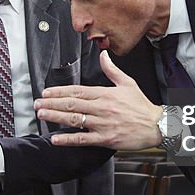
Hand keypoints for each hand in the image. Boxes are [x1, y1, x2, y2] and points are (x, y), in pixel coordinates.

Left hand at [36, 51, 162, 149]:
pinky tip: (56, 138)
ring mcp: (102, 124)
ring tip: (42, 114)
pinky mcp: (105, 139)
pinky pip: (83, 139)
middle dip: (51, 103)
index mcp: (105, 94)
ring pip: (74, 119)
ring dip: (55, 117)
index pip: (77, 91)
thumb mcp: (128, 83)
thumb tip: (103, 56)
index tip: (47, 92)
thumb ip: (112, 70)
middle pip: (71, 104)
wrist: (157, 125)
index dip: (59, 91)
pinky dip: (68, 139)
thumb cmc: (143, 107)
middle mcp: (101, 108)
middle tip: (37, 103)